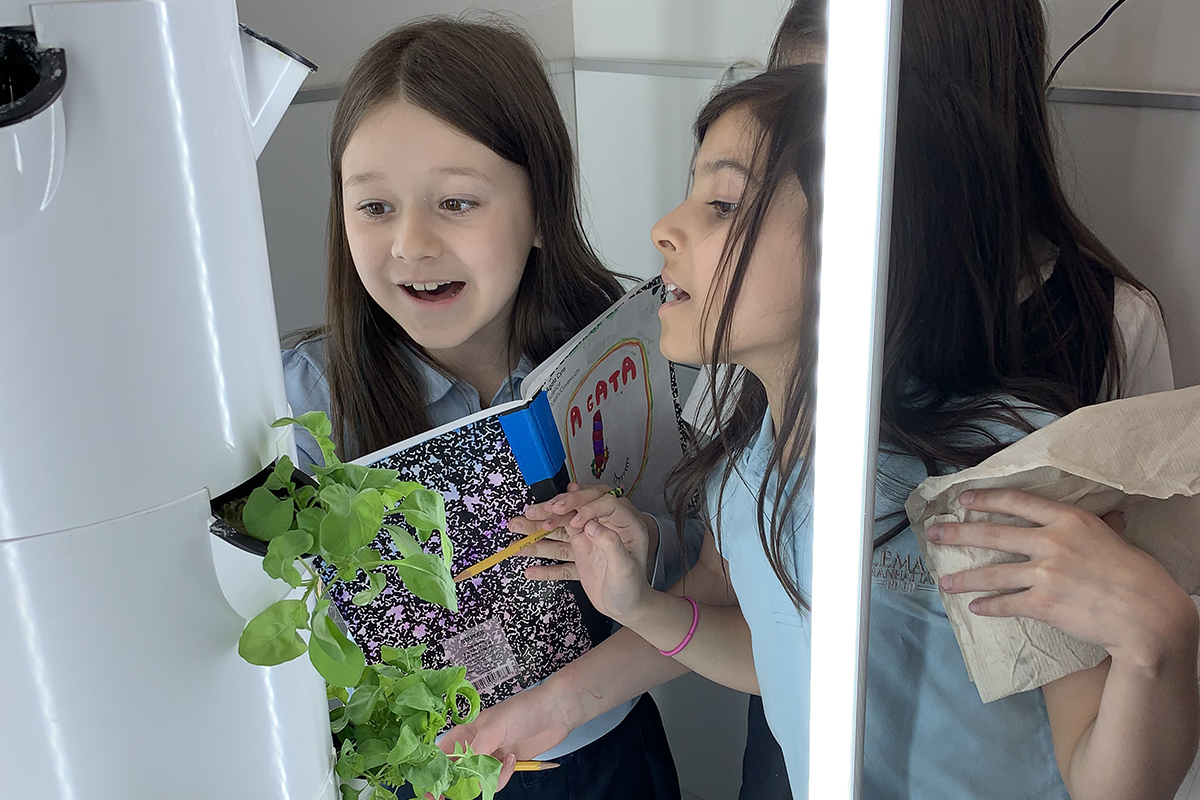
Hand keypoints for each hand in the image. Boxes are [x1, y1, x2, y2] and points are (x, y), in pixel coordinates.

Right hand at [437, 682, 574, 791]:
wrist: (555, 712)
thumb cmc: (523, 710)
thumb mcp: (494, 729)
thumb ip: (476, 753)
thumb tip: (467, 777)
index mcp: (464, 732)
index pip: (440, 755)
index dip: (433, 772)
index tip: (433, 791)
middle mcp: (474, 745)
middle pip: (456, 773)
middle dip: (459, 784)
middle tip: (462, 791)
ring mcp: (490, 756)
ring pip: (476, 781)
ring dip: (488, 778)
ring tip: (504, 761)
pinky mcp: (505, 765)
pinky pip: (495, 781)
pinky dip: (502, 777)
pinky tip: (513, 760)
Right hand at [511, 483, 658, 583]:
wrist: (628, 608)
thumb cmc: (632, 589)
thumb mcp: (625, 568)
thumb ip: (611, 544)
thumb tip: (592, 524)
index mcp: (623, 524)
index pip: (602, 503)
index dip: (584, 506)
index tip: (570, 519)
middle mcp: (603, 527)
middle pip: (575, 511)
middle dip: (551, 510)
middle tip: (530, 512)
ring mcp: (588, 540)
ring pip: (560, 531)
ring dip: (537, 531)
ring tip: (515, 527)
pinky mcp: (578, 554)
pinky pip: (558, 556)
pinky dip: (544, 566)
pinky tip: (530, 571)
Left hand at [928, 489, 1196, 670]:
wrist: (1148, 615)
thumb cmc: (1138, 576)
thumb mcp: (1114, 539)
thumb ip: (1097, 527)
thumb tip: (1107, 516)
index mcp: (1068, 520)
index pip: (1017, 502)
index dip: (985, 499)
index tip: (962, 500)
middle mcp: (1051, 541)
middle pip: (992, 534)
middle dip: (957, 534)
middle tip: (932, 535)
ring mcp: (1045, 573)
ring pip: (992, 573)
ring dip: (963, 578)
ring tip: (943, 581)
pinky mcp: (1043, 603)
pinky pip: (1006, 603)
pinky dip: (988, 606)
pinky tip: (975, 607)